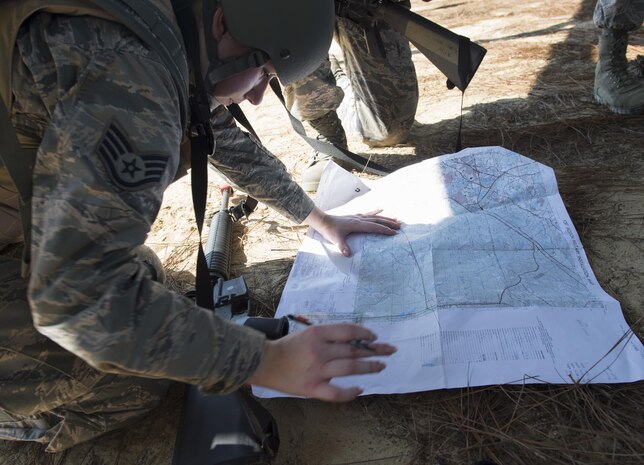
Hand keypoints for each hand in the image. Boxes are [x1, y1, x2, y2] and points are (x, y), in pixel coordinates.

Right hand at [247, 323, 396, 401]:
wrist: (263, 362)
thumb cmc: (285, 347)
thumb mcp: (307, 333)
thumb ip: (328, 336)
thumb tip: (354, 341)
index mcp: (317, 333)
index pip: (349, 331)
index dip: (365, 333)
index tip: (374, 337)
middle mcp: (320, 350)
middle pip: (354, 350)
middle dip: (375, 349)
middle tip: (390, 350)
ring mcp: (317, 370)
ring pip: (350, 368)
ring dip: (369, 367)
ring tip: (381, 366)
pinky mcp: (312, 388)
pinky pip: (336, 393)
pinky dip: (350, 392)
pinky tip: (360, 389)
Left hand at [305, 206, 399, 255]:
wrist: (323, 220)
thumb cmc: (329, 230)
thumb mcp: (335, 240)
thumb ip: (342, 247)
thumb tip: (347, 255)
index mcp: (357, 224)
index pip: (374, 227)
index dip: (384, 229)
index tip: (394, 233)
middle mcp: (359, 219)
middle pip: (377, 220)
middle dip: (389, 223)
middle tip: (400, 226)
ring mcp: (357, 216)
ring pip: (375, 216)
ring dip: (386, 218)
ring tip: (396, 219)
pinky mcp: (355, 216)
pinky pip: (368, 213)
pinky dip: (375, 211)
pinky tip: (381, 209)